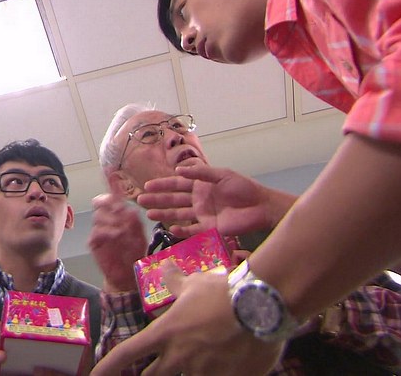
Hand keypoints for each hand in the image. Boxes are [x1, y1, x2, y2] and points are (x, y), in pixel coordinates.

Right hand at [88, 178, 147, 291]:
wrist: (128, 274)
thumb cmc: (134, 253)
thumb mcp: (141, 236)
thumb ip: (136, 223)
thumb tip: (129, 210)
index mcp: (120, 215)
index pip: (114, 196)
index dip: (111, 183)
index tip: (109, 171)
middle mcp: (108, 220)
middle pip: (101, 202)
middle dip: (109, 203)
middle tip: (119, 209)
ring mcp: (100, 230)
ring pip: (99, 216)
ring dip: (112, 220)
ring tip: (123, 230)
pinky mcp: (95, 242)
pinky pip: (97, 231)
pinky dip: (107, 231)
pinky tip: (117, 235)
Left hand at [91, 263, 282, 374]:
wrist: (261, 305)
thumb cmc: (224, 291)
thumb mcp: (195, 284)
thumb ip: (176, 283)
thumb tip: (165, 269)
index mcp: (165, 333)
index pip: (127, 354)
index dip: (107, 368)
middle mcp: (178, 357)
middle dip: (151, 375)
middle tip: (156, 369)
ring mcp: (202, 373)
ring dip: (187, 372)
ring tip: (202, 357)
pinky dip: (218, 372)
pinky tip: (226, 365)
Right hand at [138, 165, 287, 236]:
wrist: (260, 206)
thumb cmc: (243, 187)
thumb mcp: (222, 174)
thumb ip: (201, 173)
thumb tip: (178, 171)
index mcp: (200, 185)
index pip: (177, 184)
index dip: (162, 185)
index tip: (147, 186)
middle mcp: (198, 200)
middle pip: (173, 199)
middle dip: (157, 200)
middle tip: (140, 201)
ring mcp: (202, 214)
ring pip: (179, 214)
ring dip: (164, 214)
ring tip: (149, 215)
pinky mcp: (210, 228)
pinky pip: (192, 230)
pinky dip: (182, 230)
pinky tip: (171, 228)